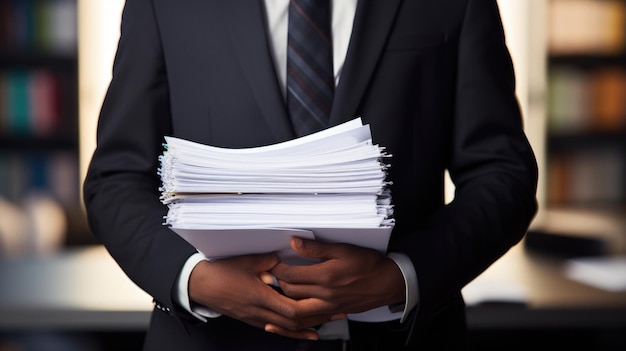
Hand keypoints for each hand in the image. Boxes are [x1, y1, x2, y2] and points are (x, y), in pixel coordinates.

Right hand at [188, 253, 341, 339]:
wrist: (201, 285)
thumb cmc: (221, 273)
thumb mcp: (248, 261)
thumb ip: (270, 261)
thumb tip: (286, 257)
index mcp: (260, 296)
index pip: (291, 309)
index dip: (312, 309)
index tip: (328, 303)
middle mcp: (260, 311)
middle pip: (294, 321)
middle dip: (318, 318)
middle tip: (337, 313)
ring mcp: (256, 318)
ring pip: (287, 328)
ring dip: (308, 326)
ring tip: (328, 322)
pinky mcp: (253, 320)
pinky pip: (277, 329)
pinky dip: (293, 331)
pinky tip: (306, 332)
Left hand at [266, 237, 405, 333]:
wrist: (389, 283)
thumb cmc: (369, 264)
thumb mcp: (343, 249)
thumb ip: (316, 248)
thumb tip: (294, 243)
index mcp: (325, 276)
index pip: (290, 275)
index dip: (277, 269)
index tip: (272, 263)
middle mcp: (325, 294)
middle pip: (290, 292)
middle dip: (277, 283)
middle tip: (271, 275)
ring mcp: (329, 306)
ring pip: (298, 308)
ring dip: (286, 300)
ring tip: (279, 289)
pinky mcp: (335, 312)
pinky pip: (311, 316)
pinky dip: (300, 311)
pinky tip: (295, 306)